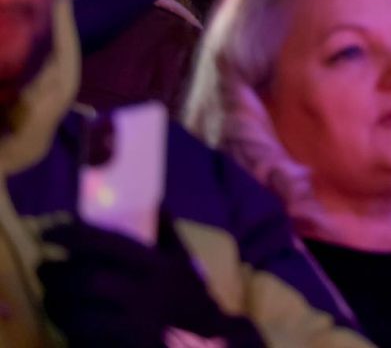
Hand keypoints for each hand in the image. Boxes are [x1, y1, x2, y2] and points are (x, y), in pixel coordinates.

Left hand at [39, 218, 264, 346]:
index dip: (71, 234)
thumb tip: (155, 200)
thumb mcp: (182, 257)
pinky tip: (63, 316)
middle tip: (44, 267)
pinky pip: (83, 334)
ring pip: (80, 310)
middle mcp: (145, 291)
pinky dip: (65, 323)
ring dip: (55, 300)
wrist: (204, 338)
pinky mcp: (125, 343)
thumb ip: (167, 230)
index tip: (48, 232)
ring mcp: (135, 322)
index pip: (106, 242)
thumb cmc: (188, 294)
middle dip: (57, 273)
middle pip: (88, 280)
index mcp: (156, 264)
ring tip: (50, 292)